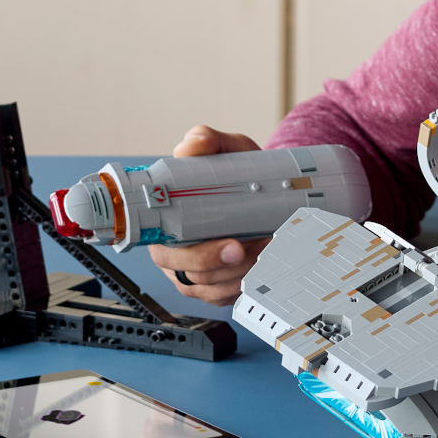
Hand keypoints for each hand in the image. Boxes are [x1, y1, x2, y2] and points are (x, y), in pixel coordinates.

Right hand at [147, 125, 270, 305]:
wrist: (260, 185)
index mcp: (165, 226)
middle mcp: (176, 255)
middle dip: (229, 268)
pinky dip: (250, 284)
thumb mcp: (223, 149)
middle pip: (192, 278)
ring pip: (215, 289)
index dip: (197, 257)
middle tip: (258, 249)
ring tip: (272, 251)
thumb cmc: (233, 170)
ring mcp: (197, 274)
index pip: (167, 253)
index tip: (232, 245)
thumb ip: (206, 141)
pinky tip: (267, 266)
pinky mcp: (217, 286)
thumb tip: (191, 147)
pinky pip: (229, 297)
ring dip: (246, 274)